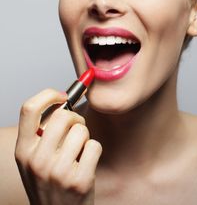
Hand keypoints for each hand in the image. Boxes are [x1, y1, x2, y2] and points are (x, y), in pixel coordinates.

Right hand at [15, 88, 101, 203]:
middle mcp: (37, 160)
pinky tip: (86, 162)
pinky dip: (94, 150)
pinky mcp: (79, 181)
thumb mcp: (35, 157)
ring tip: (79, 149)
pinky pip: (94, 145)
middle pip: (62, 115)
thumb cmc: (49, 181)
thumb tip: (66, 97)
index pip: (29, 108)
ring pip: (81, 130)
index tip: (62, 96)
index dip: (48, 95)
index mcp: (23, 150)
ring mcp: (58, 172)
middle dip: (75, 117)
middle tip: (76, 126)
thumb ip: (43, 131)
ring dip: (85, 135)